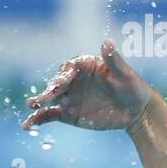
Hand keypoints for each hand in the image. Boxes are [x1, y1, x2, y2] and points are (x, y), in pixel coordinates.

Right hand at [22, 39, 154, 131]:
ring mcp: (69, 97)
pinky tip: (28, 125)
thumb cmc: (134, 87)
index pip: (69, 68)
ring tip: (31, 106)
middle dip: (48, 91)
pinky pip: (49, 115)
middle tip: (40, 99)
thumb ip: (114, 60)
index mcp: (84, 66)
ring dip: (38, 103)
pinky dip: (38, 119)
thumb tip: (106, 42)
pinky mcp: (68, 113)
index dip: (65, 74)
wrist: (137, 111)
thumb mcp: (126, 74)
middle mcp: (72, 81)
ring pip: (49, 99)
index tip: (63, 81)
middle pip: (56, 85)